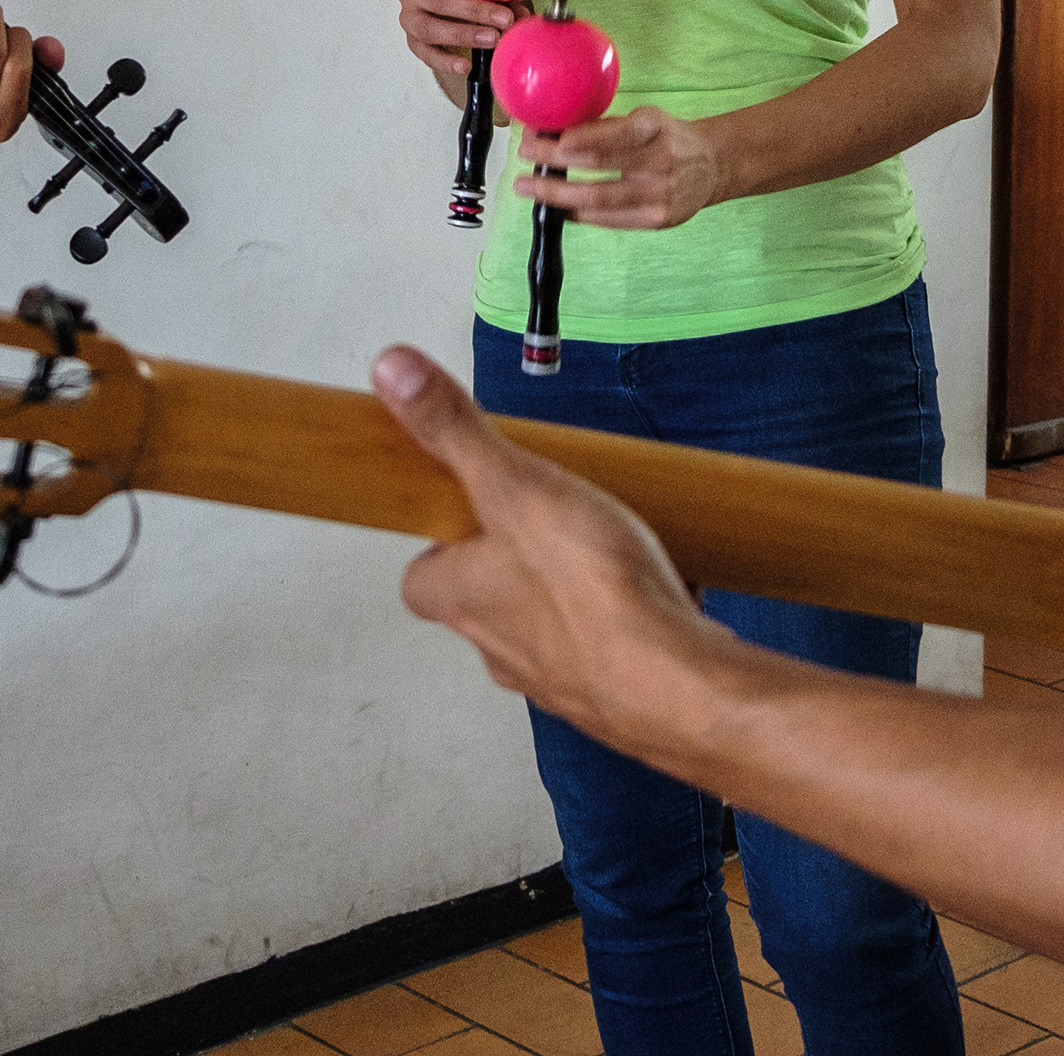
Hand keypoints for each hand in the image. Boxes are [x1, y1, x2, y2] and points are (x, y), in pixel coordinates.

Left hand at [374, 344, 731, 748]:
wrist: (673, 684)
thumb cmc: (591, 594)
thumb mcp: (515, 485)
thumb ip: (455, 431)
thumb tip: (390, 372)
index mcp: (462, 598)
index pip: (421, 578)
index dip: (439, 544)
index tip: (465, 507)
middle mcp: (501, 646)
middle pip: (488, 600)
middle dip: (515, 563)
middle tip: (548, 517)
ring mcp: (559, 675)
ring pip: (552, 625)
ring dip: (574, 591)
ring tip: (612, 545)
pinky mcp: (615, 690)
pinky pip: (612, 644)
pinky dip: (628, 617)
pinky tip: (661, 584)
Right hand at [396, 0, 521, 98]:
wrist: (452, 9)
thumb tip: (521, 14)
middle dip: (470, 9)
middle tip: (502, 17)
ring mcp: (409, 19)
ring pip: (428, 29)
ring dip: (464, 34)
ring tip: (493, 39)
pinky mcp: (415, 43)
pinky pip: (428, 55)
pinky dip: (447, 61)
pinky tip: (466, 65)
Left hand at [519, 106, 722, 229]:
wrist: (712, 166)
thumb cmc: (668, 138)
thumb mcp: (646, 118)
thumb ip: (606, 127)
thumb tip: (552, 130)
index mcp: (656, 127)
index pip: (617, 134)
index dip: (585, 138)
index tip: (554, 140)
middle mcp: (660, 161)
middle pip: (599, 165)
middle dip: (554, 162)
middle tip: (525, 155)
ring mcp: (660, 195)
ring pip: (598, 199)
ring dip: (556, 194)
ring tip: (528, 188)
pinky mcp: (657, 220)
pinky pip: (608, 219)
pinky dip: (577, 213)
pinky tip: (557, 208)